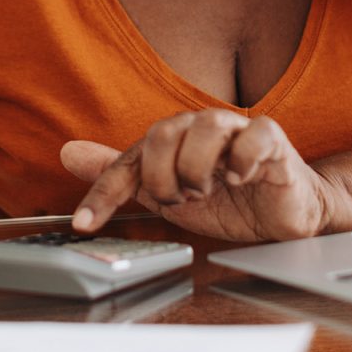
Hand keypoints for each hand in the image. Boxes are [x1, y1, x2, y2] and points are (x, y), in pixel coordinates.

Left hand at [60, 110, 331, 241]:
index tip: (85, 223)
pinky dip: (241, 160)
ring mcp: (238, 131)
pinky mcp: (272, 140)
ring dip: (198, 170)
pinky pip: (254, 136)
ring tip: (207, 191)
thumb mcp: (165, 194)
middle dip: (163, 179)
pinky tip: (238, 179)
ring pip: (206, 128)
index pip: (129, 159)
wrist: (282, 215)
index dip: (105, 191)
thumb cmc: (227, 201)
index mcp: (174, 138)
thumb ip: (121, 175)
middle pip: (164, 134)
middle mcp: (201, 127)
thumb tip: (69, 153)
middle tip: (179, 201)